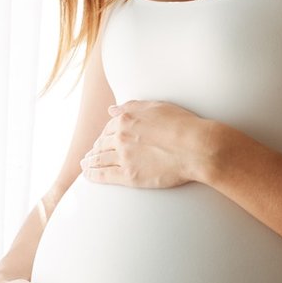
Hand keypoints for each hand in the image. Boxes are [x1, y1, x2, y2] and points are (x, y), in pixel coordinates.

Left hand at [80, 100, 209, 187]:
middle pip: (102, 143)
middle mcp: (120, 137)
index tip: (103, 139)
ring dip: (90, 161)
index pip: (109, 127)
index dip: (105, 134)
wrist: (196, 147)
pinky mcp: (129, 176)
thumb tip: (111, 109)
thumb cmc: (182, 124)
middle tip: (91, 153)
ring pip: (99, 159)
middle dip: (95, 148)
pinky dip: (93, 175)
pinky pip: (104, 175)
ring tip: (85, 164)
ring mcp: (123, 157)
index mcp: (126, 119)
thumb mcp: (156, 106)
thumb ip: (131, 107)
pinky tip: (88, 175)